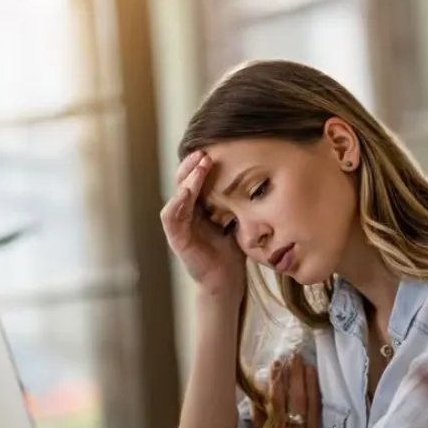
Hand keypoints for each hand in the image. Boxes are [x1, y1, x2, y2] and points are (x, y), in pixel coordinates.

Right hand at [160, 151, 244, 299]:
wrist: (228, 279)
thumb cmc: (233, 249)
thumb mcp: (238, 218)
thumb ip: (239, 199)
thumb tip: (257, 173)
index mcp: (199, 206)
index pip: (196, 179)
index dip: (201, 164)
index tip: (215, 149)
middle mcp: (187, 212)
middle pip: (183, 181)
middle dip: (192, 165)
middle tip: (205, 152)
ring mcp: (179, 225)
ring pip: (177, 195)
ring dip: (187, 179)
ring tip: (199, 165)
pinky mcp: (176, 239)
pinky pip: (171, 217)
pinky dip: (177, 202)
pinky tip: (187, 192)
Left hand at [253, 354, 321, 427]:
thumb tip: (312, 424)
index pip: (313, 407)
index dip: (312, 387)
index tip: (311, 369)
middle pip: (299, 401)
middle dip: (297, 377)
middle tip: (295, 357)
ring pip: (281, 405)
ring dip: (279, 383)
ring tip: (279, 364)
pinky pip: (261, 419)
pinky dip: (260, 403)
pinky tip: (259, 388)